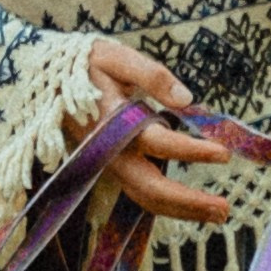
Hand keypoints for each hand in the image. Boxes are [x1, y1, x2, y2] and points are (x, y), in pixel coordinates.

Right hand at [70, 37, 230, 221]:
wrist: (45, 79)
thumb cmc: (84, 64)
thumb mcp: (115, 56)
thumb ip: (151, 75)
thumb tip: (186, 99)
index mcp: (112, 122)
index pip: (156, 142)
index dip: (190, 150)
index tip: (224, 153)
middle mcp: (110, 151)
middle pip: (150, 187)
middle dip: (188, 202)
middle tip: (225, 208)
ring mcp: (110, 163)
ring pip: (145, 197)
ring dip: (182, 210)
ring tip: (218, 214)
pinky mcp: (114, 166)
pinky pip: (141, 192)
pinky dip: (168, 204)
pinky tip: (195, 207)